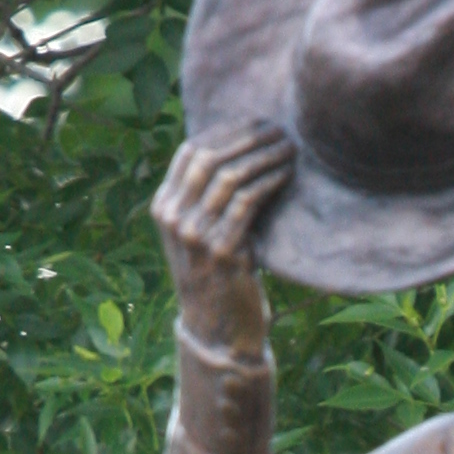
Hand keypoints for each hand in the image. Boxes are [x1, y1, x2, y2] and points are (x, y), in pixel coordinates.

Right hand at [153, 122, 297, 354]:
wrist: (219, 330)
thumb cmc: (219, 276)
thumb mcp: (202, 232)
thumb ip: (208, 197)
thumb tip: (241, 146)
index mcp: (164, 207)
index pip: (191, 151)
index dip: (227, 130)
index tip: (258, 122)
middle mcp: (173, 218)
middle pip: (209, 157)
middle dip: (248, 137)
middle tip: (279, 129)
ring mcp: (194, 236)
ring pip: (230, 176)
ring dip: (264, 156)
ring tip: (289, 148)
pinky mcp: (222, 252)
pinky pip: (247, 202)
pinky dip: (270, 181)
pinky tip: (288, 174)